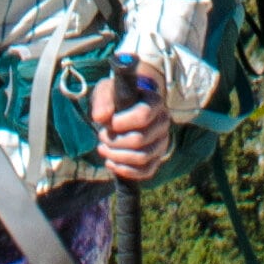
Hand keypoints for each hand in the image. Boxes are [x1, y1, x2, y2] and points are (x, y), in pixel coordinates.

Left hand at [94, 70, 169, 184]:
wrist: (122, 109)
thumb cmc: (115, 98)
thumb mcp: (106, 91)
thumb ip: (103, 100)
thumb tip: (100, 117)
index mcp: (154, 102)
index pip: (143, 115)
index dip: (121, 123)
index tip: (108, 123)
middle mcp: (163, 122)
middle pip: (139, 140)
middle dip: (114, 141)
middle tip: (102, 135)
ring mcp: (161, 141)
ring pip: (142, 158)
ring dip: (116, 156)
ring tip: (103, 148)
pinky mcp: (157, 158)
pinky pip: (146, 171)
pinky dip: (125, 170)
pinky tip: (111, 162)